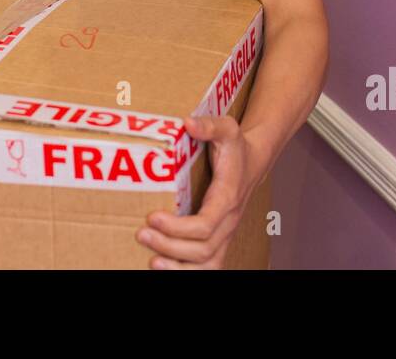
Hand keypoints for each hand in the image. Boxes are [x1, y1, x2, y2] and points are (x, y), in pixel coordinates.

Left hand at [136, 114, 256, 268]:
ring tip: (151, 260)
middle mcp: (228, 222)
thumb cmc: (237, 147)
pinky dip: (186, 272)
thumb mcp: (227, 128)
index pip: (205, 225)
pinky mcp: (218, 241)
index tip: (152, 216)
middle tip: (142, 233)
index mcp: (227, 197)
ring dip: (178, 267)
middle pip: (202, 249)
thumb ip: (209, 125)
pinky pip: (207, 267)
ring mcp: (224, 234)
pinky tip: (163, 267)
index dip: (178, 227)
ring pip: (207, 264)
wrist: (254, 162)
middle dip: (170, 245)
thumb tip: (187, 123)